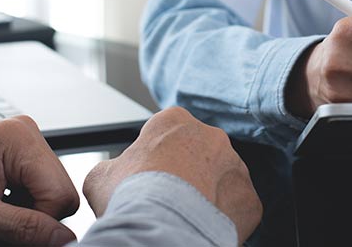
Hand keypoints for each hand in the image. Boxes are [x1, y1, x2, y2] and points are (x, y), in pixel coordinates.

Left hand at [0, 116, 78, 245]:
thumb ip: (24, 227)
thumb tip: (64, 238)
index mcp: (17, 136)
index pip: (60, 193)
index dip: (40, 220)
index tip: (8, 226)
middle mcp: (26, 130)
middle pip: (61, 190)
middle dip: (35, 213)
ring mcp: (25, 137)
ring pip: (55, 190)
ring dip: (30, 208)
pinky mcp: (22, 149)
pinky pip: (43, 185)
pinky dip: (25, 201)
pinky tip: (1, 200)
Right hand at [82, 107, 261, 244]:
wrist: (162, 230)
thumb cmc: (131, 198)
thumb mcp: (101, 175)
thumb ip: (113, 167)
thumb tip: (113, 176)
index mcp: (174, 120)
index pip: (167, 133)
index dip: (157, 158)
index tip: (150, 179)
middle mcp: (211, 136)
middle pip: (200, 154)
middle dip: (188, 174)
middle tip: (170, 200)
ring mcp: (235, 167)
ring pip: (222, 180)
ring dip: (209, 194)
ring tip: (187, 217)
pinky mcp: (250, 199)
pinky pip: (238, 208)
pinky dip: (225, 219)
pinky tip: (204, 227)